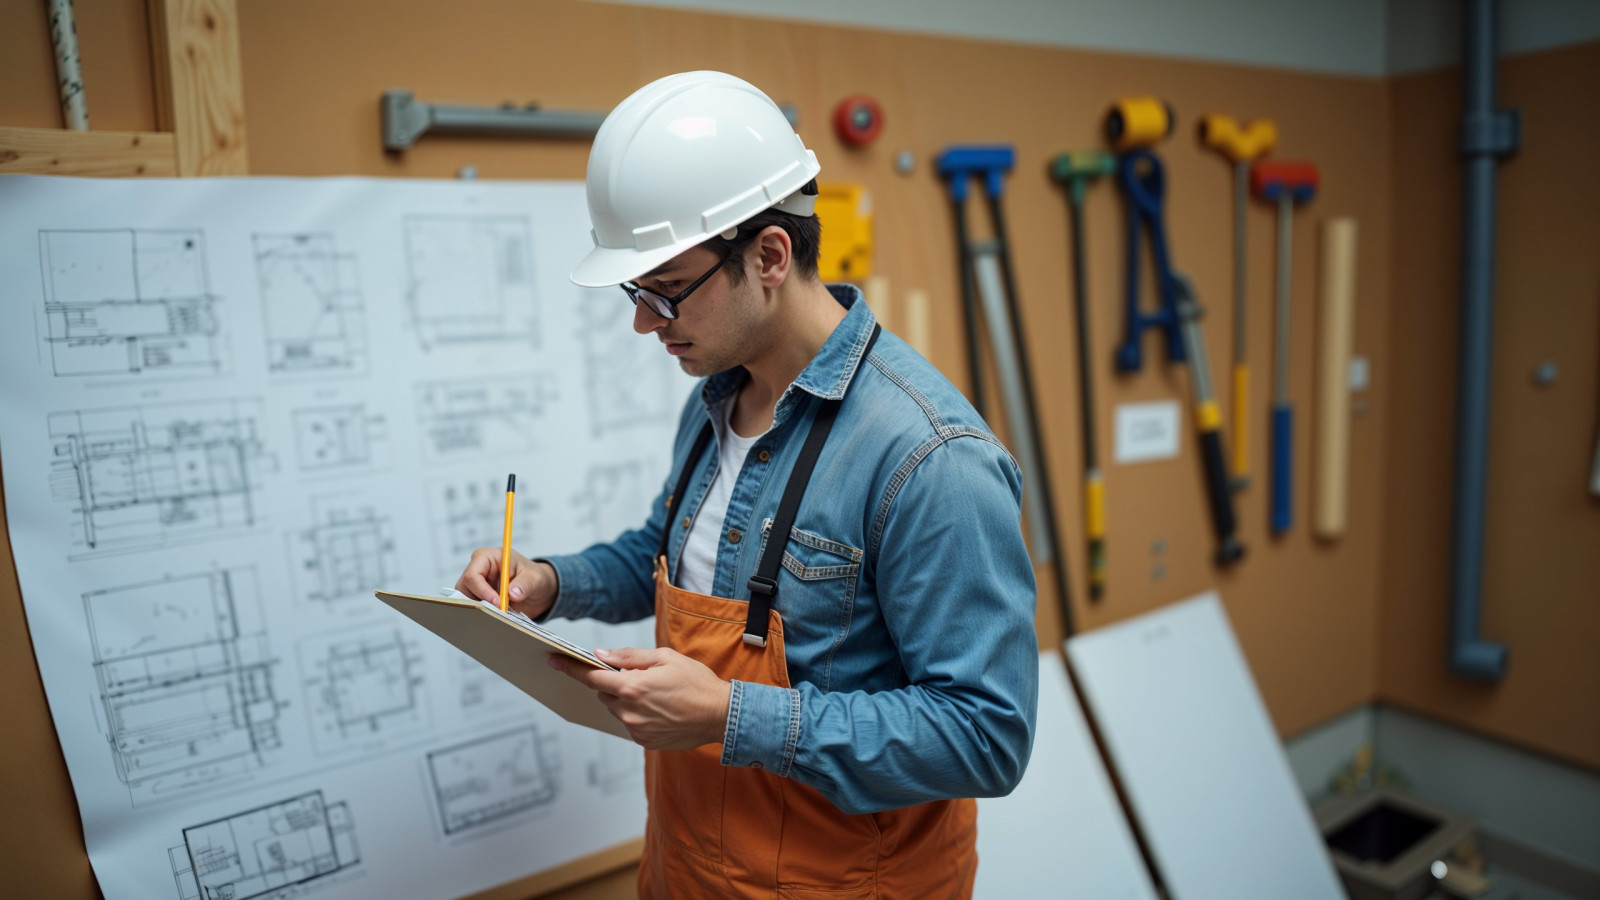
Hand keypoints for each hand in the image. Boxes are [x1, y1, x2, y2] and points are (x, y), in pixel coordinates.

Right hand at [455, 547, 557, 619]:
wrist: (536, 590)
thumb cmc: (533, 577)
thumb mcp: (534, 578)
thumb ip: (524, 585)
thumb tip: (512, 593)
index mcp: (487, 558)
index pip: (473, 574)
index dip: (482, 590)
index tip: (497, 602)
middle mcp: (477, 571)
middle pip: (464, 590)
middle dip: (479, 603)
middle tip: (497, 613)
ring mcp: (476, 586)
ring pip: (466, 602)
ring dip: (481, 611)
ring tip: (500, 615)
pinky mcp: (478, 599)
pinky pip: (473, 610)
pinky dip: (483, 616)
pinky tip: (497, 618)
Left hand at [551, 647, 730, 750]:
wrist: (721, 715)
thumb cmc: (697, 682)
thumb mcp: (665, 658)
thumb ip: (629, 657)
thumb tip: (600, 655)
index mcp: (632, 686)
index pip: (591, 677)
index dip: (571, 668)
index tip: (554, 661)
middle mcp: (629, 710)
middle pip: (604, 694)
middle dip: (613, 684)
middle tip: (639, 677)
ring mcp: (636, 729)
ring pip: (617, 710)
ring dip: (626, 700)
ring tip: (655, 694)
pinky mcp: (644, 741)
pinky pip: (630, 723)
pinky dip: (637, 714)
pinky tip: (660, 709)